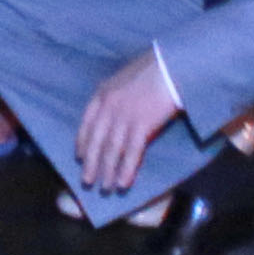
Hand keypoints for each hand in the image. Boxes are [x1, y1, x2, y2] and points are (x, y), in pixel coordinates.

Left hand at [71, 50, 184, 202]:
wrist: (173, 65)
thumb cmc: (155, 70)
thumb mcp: (126, 79)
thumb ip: (116, 96)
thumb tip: (114, 115)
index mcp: (103, 93)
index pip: (86, 123)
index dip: (83, 143)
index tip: (80, 157)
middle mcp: (109, 106)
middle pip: (96, 141)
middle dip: (91, 164)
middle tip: (87, 182)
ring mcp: (124, 115)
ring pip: (112, 150)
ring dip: (107, 172)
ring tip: (105, 188)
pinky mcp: (142, 124)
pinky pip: (131, 152)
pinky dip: (126, 170)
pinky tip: (122, 183)